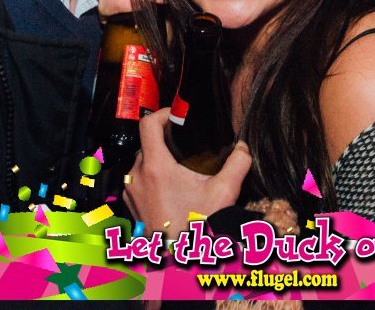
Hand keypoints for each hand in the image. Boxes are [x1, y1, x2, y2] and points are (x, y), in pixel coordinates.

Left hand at [123, 108, 251, 236]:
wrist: (177, 262)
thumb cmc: (195, 229)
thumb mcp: (223, 195)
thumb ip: (237, 165)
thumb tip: (243, 149)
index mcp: (156, 167)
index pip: (149, 124)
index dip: (164, 113)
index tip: (178, 116)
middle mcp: (137, 176)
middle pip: (147, 143)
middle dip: (166, 140)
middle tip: (187, 146)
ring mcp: (132, 191)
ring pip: (142, 162)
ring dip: (159, 160)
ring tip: (181, 169)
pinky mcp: (131, 205)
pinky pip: (139, 180)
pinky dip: (152, 177)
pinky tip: (172, 188)